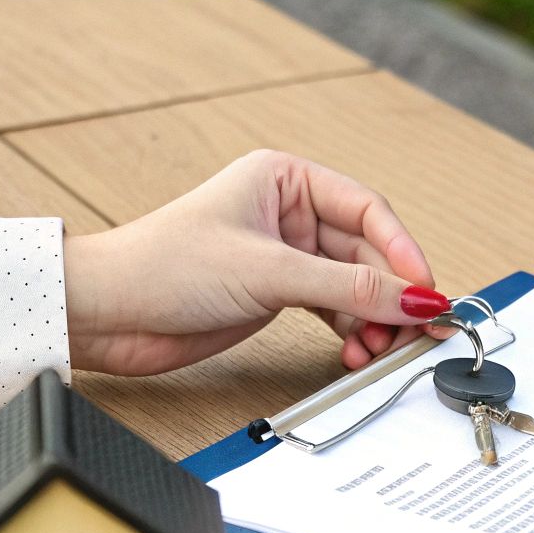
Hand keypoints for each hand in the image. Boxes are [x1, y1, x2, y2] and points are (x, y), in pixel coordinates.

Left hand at [64, 149, 451, 375]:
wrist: (106, 313)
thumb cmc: (163, 266)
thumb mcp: (268, 272)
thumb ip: (350, 287)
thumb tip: (416, 298)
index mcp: (286, 180)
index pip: (368, 211)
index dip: (403, 250)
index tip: (426, 289)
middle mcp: (289, 213)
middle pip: (368, 254)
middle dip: (392, 294)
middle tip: (417, 329)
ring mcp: (285, 255)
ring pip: (355, 286)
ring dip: (373, 319)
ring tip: (381, 348)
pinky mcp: (276, 293)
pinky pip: (334, 309)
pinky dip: (351, 332)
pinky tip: (355, 352)